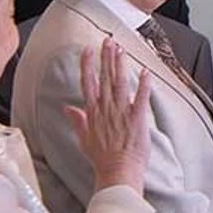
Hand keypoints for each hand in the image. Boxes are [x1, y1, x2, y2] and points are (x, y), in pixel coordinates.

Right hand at [66, 40, 151, 192]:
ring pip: (120, 83)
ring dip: (120, 65)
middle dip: (106, 58)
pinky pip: (141, 98)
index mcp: (93, 113)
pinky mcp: (137, 119)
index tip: (88, 50)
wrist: (117, 172)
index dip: (87, 65)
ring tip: (121, 49)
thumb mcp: (84, 138)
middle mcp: (106, 109)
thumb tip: (67, 108)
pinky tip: (146, 72)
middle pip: (104, 78)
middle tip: (107, 41)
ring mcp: (122, 113)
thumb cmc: (102, 158)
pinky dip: (144, 85)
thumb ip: (77, 120)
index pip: (88, 84)